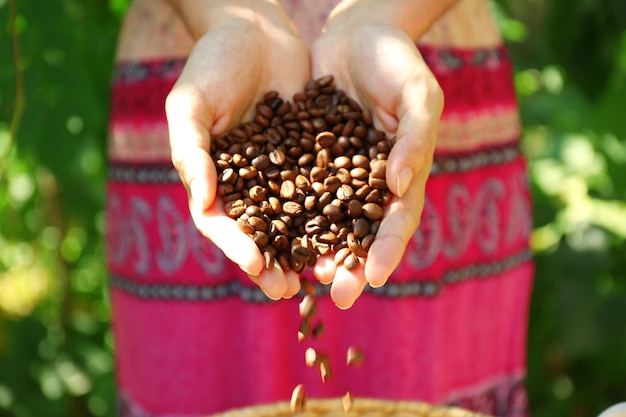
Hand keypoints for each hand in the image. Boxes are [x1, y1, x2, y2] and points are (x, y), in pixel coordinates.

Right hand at [165, 2, 309, 299]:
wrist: (254, 28)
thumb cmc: (211, 62)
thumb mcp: (190, 104)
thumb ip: (191, 151)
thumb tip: (202, 201)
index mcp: (212, 177)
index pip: (219, 222)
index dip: (235, 246)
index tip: (256, 266)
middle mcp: (247, 182)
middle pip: (258, 231)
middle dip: (272, 262)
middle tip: (288, 291)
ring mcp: (279, 172)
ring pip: (294, 219)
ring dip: (305, 248)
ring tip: (321, 274)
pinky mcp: (309, 156)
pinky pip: (323, 188)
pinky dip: (333, 212)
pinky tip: (349, 232)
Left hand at [310, 22, 443, 308]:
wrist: (358, 32)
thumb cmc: (397, 60)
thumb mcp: (418, 93)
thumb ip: (415, 138)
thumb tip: (400, 186)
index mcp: (404, 172)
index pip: (398, 220)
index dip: (387, 250)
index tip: (373, 278)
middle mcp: (370, 182)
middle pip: (361, 232)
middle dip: (350, 264)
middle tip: (338, 296)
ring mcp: (338, 173)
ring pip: (325, 220)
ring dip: (316, 251)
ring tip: (302, 278)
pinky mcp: (308, 158)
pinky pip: (296, 191)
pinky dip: (287, 216)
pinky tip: (272, 235)